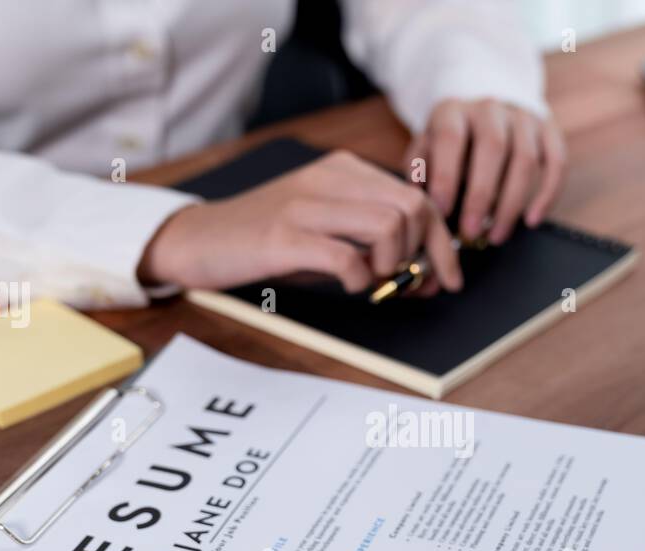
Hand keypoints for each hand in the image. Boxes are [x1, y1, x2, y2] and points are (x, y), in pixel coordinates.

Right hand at [138, 150, 461, 293]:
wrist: (198, 240)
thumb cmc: (266, 242)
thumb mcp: (326, 231)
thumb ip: (372, 243)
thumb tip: (426, 275)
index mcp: (344, 171)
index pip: (418, 197)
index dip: (441, 243)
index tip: (445, 278)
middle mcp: (330, 177)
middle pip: (413, 208)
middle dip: (422, 255)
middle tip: (403, 284)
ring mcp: (306, 204)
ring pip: (389, 226)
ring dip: (391, 265)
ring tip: (369, 281)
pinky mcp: (284, 236)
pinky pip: (347, 257)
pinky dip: (358, 279)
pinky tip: (345, 285)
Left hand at [408, 98, 566, 245]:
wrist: (484, 112)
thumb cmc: (450, 144)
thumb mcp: (426, 149)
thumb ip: (420, 172)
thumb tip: (421, 203)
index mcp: (453, 111)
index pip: (451, 138)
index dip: (446, 175)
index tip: (442, 211)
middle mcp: (490, 108)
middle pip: (493, 148)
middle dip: (481, 196)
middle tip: (471, 232)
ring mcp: (523, 118)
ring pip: (525, 159)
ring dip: (511, 204)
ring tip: (496, 236)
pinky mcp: (549, 131)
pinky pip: (556, 162)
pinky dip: (547, 195)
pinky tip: (532, 221)